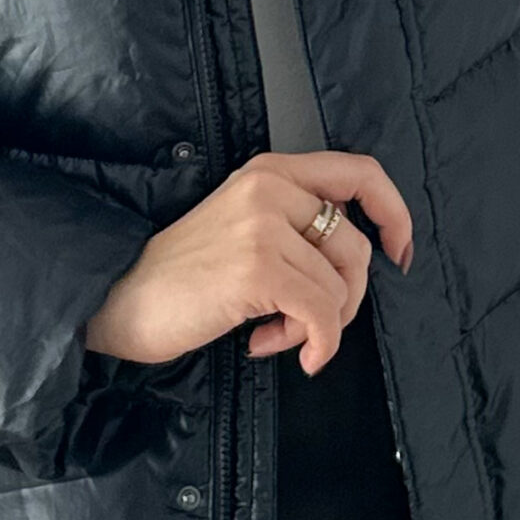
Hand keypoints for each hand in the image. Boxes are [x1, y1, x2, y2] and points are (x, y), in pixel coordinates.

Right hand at [83, 150, 414, 375]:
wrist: (120, 299)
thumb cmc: (180, 276)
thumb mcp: (242, 227)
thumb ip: (295, 227)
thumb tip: (356, 263)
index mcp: (270, 172)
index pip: (360, 172)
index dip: (394, 213)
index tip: (399, 251)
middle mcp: (270, 188)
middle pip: (356, 245)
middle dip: (345, 298)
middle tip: (310, 322)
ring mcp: (264, 225)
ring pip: (340, 286)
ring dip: (316, 325)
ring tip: (274, 333)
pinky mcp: (258, 268)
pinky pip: (322, 313)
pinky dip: (313, 343)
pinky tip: (274, 348)